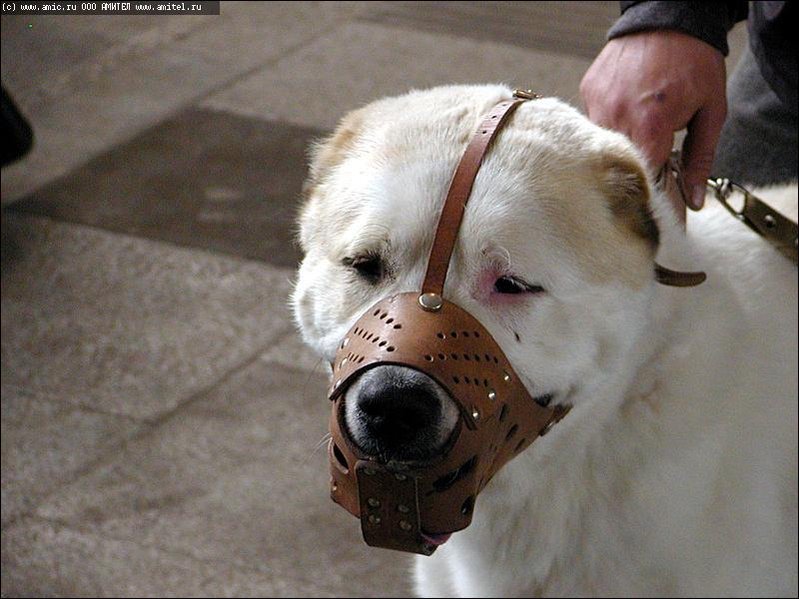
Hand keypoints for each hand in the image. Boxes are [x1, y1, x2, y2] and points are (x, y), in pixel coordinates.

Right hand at [580, 30, 726, 212]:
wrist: (667, 17)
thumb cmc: (693, 61)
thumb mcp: (710, 111)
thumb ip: (700, 159)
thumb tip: (693, 200)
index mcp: (650, 123)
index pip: (642, 178)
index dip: (652, 191)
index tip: (659, 199)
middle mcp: (616, 116)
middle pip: (618, 165)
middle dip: (634, 170)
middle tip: (649, 164)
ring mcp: (597, 103)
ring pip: (602, 146)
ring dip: (619, 147)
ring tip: (638, 130)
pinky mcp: (587, 92)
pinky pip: (593, 122)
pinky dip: (609, 124)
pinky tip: (626, 108)